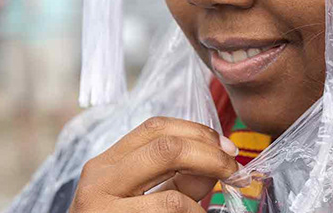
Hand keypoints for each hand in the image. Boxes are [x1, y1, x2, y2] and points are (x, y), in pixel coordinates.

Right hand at [69, 118, 241, 212]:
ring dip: (202, 204)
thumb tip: (215, 165)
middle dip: (208, 155)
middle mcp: (99, 181)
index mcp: (104, 165)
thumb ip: (173, 182)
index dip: (196, 131)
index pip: (154, 128)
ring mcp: (104, 212)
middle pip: (164, 149)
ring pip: (172, 199)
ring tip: (211, 207)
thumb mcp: (136, 200)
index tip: (225, 146)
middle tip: (233, 169)